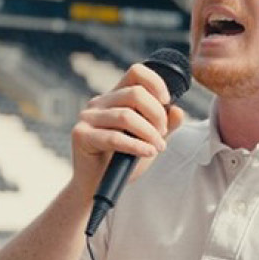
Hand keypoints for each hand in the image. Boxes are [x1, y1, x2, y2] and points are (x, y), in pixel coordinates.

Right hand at [68, 62, 185, 185]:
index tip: (167, 101)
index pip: (136, 73)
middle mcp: (99, 102)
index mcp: (115, 96)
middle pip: (135, 93)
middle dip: (156, 114)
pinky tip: (148, 152)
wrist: (100, 186)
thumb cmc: (124, 161)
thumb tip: (177, 110)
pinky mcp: (81, 135)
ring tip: (157, 146)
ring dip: (149, 132)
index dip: (155, 82)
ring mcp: (88, 117)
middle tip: (163, 133)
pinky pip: (114, 137)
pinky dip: (136, 145)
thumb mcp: (150, 140)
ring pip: (126, 115)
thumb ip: (165, 126)